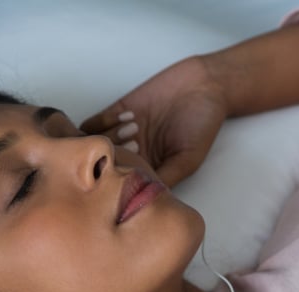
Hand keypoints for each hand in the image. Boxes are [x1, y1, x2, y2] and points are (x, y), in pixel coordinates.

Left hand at [81, 56, 227, 186]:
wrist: (204, 86)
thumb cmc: (202, 125)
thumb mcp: (187, 159)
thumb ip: (164, 177)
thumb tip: (142, 200)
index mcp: (147, 170)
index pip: (121, 186)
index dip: (118, 184)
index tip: (127, 175)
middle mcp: (131, 155)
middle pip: (103, 168)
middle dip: (115, 159)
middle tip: (137, 145)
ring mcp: (121, 134)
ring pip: (97, 147)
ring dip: (111, 138)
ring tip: (136, 128)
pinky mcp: (116, 112)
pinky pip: (94, 124)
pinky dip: (105, 122)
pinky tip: (129, 116)